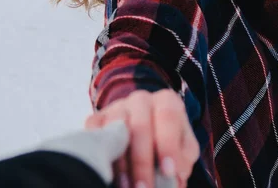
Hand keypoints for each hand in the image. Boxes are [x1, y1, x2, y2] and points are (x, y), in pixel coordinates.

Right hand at [85, 89, 199, 187]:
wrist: (144, 132)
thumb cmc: (167, 140)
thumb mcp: (183, 147)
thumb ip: (183, 158)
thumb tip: (175, 175)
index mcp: (166, 101)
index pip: (168, 117)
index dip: (168, 145)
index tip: (168, 171)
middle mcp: (141, 99)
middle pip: (139, 126)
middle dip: (142, 162)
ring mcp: (117, 107)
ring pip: (115, 129)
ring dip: (120, 163)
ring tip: (126, 187)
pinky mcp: (96, 118)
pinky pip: (94, 134)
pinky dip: (98, 155)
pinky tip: (106, 174)